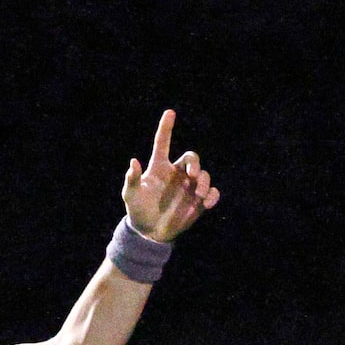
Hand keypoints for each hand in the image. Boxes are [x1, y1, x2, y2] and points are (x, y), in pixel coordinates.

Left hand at [121, 110, 220, 243]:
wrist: (149, 232)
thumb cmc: (138, 210)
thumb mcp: (130, 195)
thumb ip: (132, 179)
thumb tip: (133, 161)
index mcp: (159, 166)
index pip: (163, 142)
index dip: (166, 127)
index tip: (170, 112)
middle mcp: (176, 173)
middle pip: (192, 158)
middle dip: (195, 164)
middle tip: (193, 176)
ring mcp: (188, 186)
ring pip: (204, 175)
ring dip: (205, 182)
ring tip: (199, 194)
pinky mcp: (198, 201)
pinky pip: (212, 193)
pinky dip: (213, 195)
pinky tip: (207, 203)